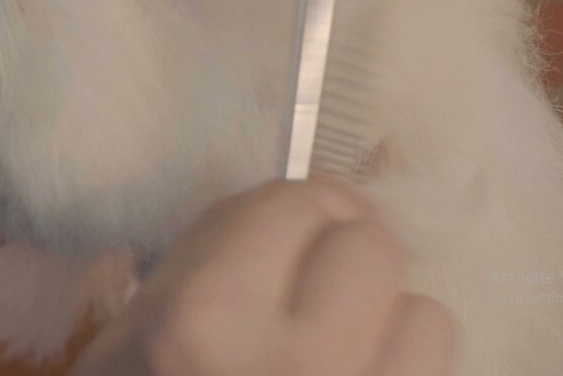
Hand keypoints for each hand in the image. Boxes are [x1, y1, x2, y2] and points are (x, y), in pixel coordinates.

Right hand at [73, 178, 457, 375]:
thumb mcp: (132, 344)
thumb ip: (209, 264)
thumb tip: (304, 212)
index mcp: (204, 320)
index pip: (295, 203)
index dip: (296, 213)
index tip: (292, 233)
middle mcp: (298, 364)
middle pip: (373, 248)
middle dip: (344, 263)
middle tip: (316, 295)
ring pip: (429, 320)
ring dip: (389, 331)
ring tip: (345, 361)